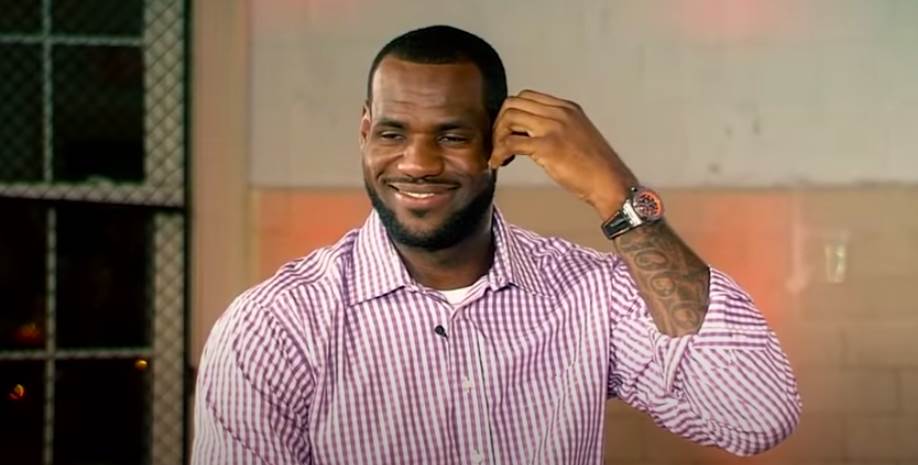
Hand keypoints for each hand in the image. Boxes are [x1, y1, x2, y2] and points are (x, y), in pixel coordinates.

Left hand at [490, 90, 638, 218]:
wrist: (610, 182)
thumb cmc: (595, 167)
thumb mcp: (577, 135)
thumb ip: (556, 128)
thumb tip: (528, 134)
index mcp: (566, 107)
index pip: (527, 96)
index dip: (511, 113)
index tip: (509, 132)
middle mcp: (559, 112)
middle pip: (513, 103)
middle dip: (500, 122)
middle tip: (500, 143)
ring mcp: (553, 127)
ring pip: (509, 117)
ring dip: (498, 136)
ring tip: (500, 154)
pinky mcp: (547, 146)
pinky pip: (511, 142)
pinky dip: (499, 153)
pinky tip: (498, 163)